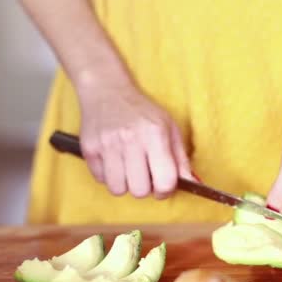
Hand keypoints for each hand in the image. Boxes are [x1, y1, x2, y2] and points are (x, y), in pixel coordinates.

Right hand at [78, 84, 192, 198]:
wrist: (106, 90)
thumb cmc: (142, 111)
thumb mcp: (169, 127)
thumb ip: (180, 158)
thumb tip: (191, 184)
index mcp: (155, 135)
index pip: (164, 181)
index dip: (165, 190)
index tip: (162, 186)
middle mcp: (130, 140)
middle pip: (140, 191)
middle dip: (144, 187)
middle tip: (143, 174)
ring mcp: (107, 145)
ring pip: (118, 189)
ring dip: (124, 184)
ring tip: (127, 168)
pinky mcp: (89, 149)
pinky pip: (100, 180)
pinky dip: (108, 176)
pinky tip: (112, 160)